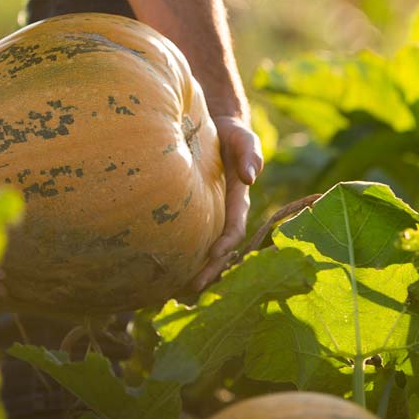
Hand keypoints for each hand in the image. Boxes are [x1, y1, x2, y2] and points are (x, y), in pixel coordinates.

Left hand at [188, 114, 263, 289]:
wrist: (218, 127)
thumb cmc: (232, 134)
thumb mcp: (243, 139)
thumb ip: (250, 153)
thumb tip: (251, 176)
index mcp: (238, 199)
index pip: (235, 228)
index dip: (226, 243)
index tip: (214, 255)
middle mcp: (226, 212)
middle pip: (221, 248)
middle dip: (211, 269)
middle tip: (194, 288)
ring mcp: (212, 214)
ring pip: (206, 248)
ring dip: (197, 269)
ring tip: (178, 291)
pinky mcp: (197, 213)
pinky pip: (193, 238)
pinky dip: (185, 255)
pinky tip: (168, 271)